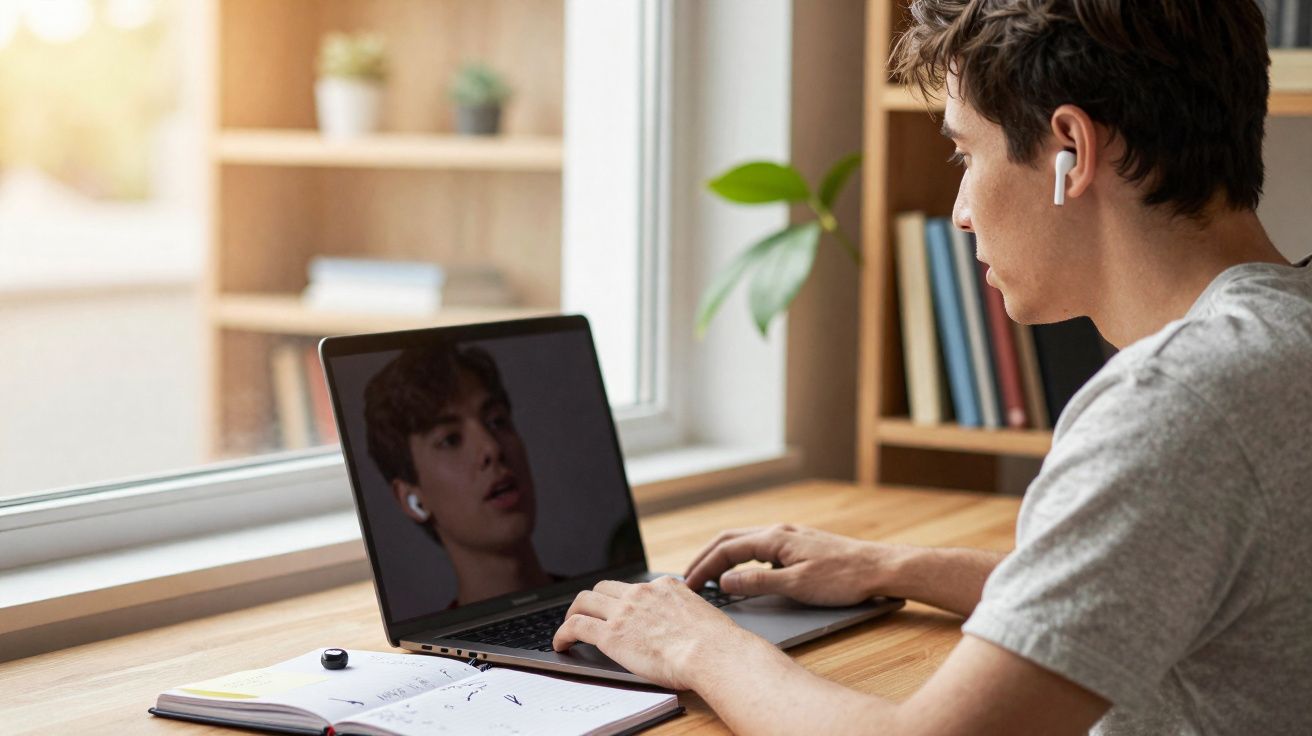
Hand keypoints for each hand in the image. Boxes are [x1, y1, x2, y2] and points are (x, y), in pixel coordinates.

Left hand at [551, 576, 769, 690]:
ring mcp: (623, 612)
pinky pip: (576, 626)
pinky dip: (563, 633)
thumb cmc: (716, 643)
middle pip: (603, 587)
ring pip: (584, 601)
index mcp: (664, 587)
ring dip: (573, 612)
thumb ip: (687, 612)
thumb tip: (687, 623)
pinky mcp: (611, 634)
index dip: (621, 598)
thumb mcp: (703, 614)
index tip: (618, 607)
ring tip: (569, 627)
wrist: (712, 652)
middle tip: (588, 614)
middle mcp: (640, 594)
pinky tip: (561, 644)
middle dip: (593, 600)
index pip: (634, 586)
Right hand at [684, 524, 895, 605]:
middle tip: (688, 579)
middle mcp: (779, 532)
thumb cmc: (843, 578)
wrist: (879, 568)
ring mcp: (790, 537)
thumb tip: (725, 581)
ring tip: (708, 576)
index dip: (704, 567)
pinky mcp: (799, 546)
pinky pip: (760, 548)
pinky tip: (743, 573)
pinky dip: (741, 558)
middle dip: (706, 557)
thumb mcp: (796, 585)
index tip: (688, 585)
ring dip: (722, 557)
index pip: (727, 549)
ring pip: (745, 542)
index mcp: (775, 538)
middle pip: (730, 539)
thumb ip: (758, 583)